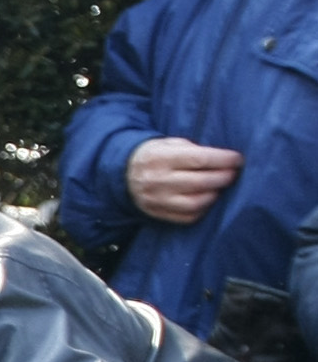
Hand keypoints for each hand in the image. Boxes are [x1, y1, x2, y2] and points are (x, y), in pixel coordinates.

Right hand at [126, 137, 243, 223]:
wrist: (124, 174)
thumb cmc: (156, 155)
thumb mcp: (170, 144)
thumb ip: (194, 150)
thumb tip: (224, 160)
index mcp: (161, 158)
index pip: (200, 159)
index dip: (224, 160)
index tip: (237, 159)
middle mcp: (157, 180)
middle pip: (200, 182)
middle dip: (223, 177)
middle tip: (233, 174)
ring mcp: (157, 200)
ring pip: (195, 203)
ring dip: (214, 195)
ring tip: (219, 187)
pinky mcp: (157, 213)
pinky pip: (188, 217)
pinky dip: (203, 209)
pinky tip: (206, 199)